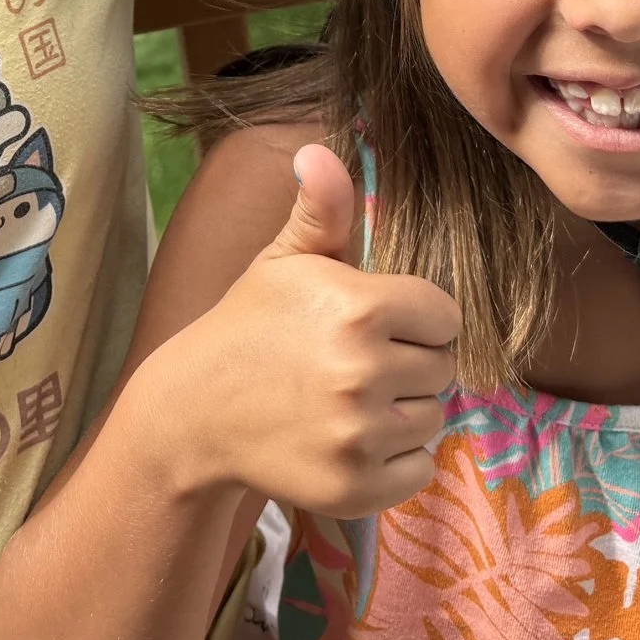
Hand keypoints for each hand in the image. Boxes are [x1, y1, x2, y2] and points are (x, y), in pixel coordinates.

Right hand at [150, 143, 457, 517]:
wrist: (194, 412)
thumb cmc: (248, 326)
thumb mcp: (281, 262)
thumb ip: (321, 210)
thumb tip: (319, 152)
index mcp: (358, 307)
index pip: (445, 315)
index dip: (415, 317)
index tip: (375, 323)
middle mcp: (364, 372)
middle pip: (444, 367)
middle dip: (410, 362)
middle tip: (356, 363)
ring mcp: (360, 435)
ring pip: (434, 417)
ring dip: (404, 411)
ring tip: (349, 400)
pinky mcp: (356, 486)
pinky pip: (420, 468)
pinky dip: (396, 460)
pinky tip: (350, 439)